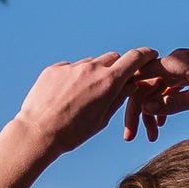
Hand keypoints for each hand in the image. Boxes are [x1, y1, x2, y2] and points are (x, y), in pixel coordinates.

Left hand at [14, 49, 164, 159]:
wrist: (38, 133)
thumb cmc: (72, 133)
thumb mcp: (102, 119)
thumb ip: (118, 97)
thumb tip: (131, 84)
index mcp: (109, 82)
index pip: (135, 58)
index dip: (145, 55)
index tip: (150, 54)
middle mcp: (91, 68)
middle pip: (113, 58)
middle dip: (116, 68)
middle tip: (112, 84)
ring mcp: (71, 67)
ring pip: (91, 63)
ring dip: (93, 74)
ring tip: (82, 96)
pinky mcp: (54, 69)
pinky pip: (70, 68)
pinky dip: (73, 78)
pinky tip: (65, 96)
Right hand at [122, 46, 188, 134]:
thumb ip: (173, 104)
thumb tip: (146, 108)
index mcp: (176, 63)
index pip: (140, 80)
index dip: (131, 104)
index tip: (129, 128)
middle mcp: (175, 60)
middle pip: (145, 85)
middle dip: (138, 110)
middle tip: (132, 137)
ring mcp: (181, 66)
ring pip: (156, 88)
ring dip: (151, 110)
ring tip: (151, 135)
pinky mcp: (188, 71)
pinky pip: (168, 87)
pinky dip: (163, 104)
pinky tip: (161, 122)